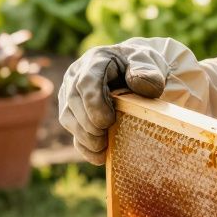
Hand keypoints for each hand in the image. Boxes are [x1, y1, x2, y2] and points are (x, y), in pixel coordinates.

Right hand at [58, 43, 169, 163]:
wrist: (133, 70)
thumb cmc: (140, 66)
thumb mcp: (149, 62)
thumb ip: (148, 72)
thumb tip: (141, 86)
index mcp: (95, 61)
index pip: (87, 82)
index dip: (95, 104)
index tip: (109, 121)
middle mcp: (76, 76)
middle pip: (73, 102)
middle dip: (89, 125)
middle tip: (106, 139)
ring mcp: (70, 94)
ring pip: (68, 118)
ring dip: (85, 137)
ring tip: (104, 147)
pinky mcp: (71, 112)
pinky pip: (72, 131)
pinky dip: (84, 146)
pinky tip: (100, 156)